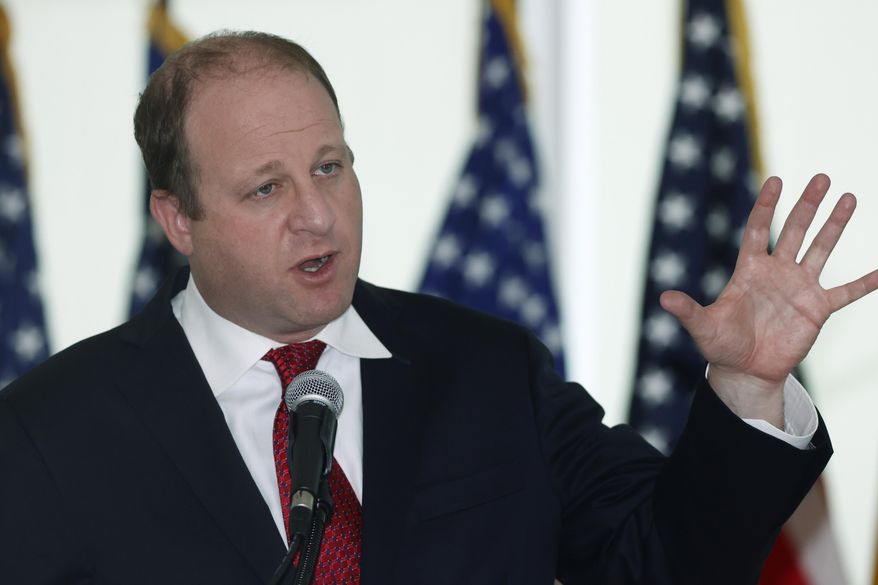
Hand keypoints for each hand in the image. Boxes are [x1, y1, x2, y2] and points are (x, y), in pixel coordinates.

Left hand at [660, 174, 877, 425]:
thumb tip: (663, 298)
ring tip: (849, 197)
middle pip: (795, 230)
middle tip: (821, 178)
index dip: (766, 206)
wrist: (745, 370)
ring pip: (821, 249)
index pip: (759, 230)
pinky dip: (865, 283)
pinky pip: (846, 292)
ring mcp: (799, 288)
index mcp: (749, 270)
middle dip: (807, 205)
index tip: (775, 180)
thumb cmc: (720, 345)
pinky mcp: (817, 309)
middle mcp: (777, 272)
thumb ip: (688, 310)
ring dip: (835, 225)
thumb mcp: (703, 327)